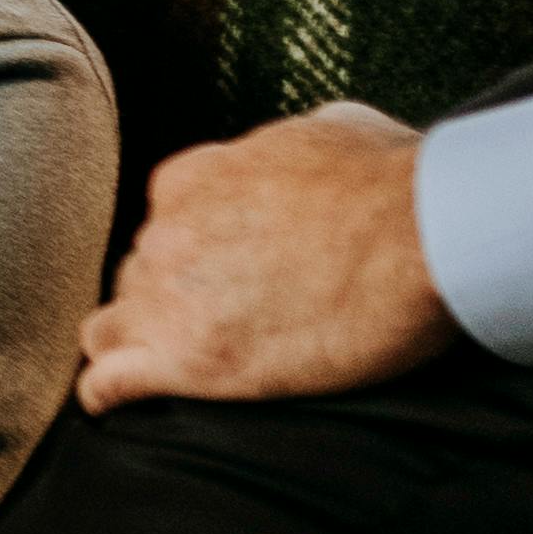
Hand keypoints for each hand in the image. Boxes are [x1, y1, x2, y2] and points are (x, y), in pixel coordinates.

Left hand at [77, 102, 459, 410]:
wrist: (423, 234)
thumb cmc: (395, 180)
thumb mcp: (331, 129)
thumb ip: (290, 145)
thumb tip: (304, 148)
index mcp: (192, 180)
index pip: (162, 223)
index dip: (190, 253)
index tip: (223, 272)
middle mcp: (167, 234)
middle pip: (140, 277)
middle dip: (169, 299)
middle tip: (218, 324)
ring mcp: (171, 299)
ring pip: (113, 328)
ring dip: (136, 344)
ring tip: (168, 367)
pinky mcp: (191, 362)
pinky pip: (110, 384)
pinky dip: (109, 395)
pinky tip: (117, 404)